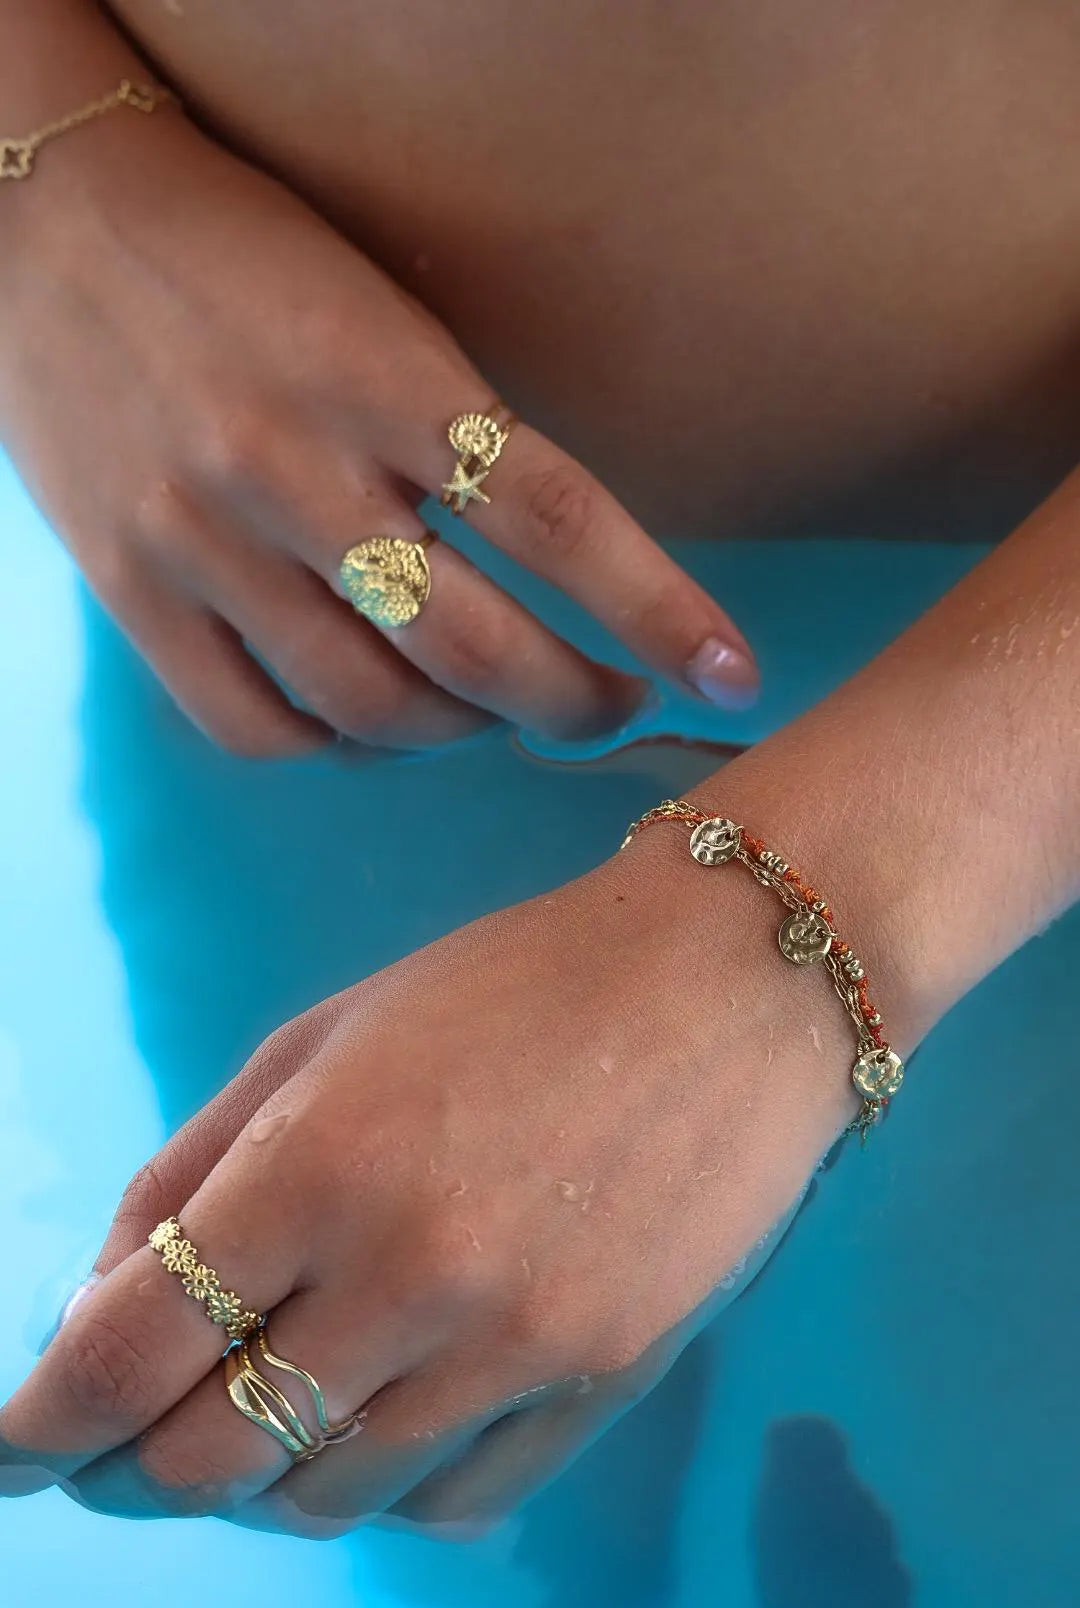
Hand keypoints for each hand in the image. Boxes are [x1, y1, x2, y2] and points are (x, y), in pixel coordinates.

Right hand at [0, 106, 756, 755]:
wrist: (44, 221)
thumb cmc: (242, 252)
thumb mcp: (377, 308)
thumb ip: (456, 435)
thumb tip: (550, 573)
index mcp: (380, 374)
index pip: (561, 521)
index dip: (661, 613)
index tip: (735, 673)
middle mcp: (292, 467)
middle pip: (476, 649)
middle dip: (571, 702)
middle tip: (613, 705)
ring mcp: (203, 543)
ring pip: (372, 708)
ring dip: (462, 731)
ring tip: (492, 709)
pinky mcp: (133, 594)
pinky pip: (258, 729)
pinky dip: (338, 747)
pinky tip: (370, 719)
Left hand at [0, 829, 854, 1536]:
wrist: (731, 984)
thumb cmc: (512, 988)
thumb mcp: (324, 1038)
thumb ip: (193, 1168)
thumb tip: (99, 1306)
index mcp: (320, 1160)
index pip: (128, 1350)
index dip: (41, 1422)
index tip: (17, 1445)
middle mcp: (410, 1275)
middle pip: (206, 1459)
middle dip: (129, 1468)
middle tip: (117, 1444)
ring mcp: (514, 1347)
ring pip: (321, 1498)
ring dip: (253, 1479)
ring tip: (254, 1416)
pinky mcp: (602, 1388)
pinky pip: (446, 1504)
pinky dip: (377, 1484)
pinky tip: (373, 1421)